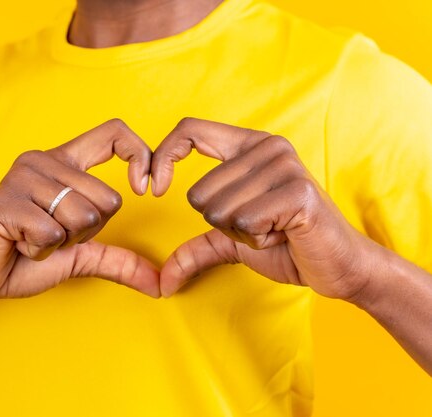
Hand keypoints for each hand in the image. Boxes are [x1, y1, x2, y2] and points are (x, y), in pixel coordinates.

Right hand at [0, 119, 159, 304]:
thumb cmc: (21, 258)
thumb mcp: (79, 256)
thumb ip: (118, 260)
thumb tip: (160, 283)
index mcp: (63, 162)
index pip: (113, 133)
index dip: (140, 155)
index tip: (147, 188)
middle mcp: (43, 160)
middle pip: (109, 199)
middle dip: (86, 232)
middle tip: (50, 234)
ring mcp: (23, 178)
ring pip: (84, 217)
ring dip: (62, 242)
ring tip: (31, 238)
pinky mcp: (6, 202)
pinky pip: (53, 233)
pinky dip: (40, 251)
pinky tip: (17, 245)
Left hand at [151, 118, 376, 300]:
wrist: (338, 266)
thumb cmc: (287, 245)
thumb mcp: (232, 242)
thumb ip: (195, 250)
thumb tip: (162, 282)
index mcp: (249, 146)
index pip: (190, 130)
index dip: (163, 157)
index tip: (154, 188)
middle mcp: (267, 147)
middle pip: (198, 192)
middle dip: (221, 223)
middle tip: (259, 225)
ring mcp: (285, 166)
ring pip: (218, 210)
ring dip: (240, 234)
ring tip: (273, 229)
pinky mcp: (298, 192)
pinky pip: (244, 223)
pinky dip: (257, 241)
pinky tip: (283, 235)